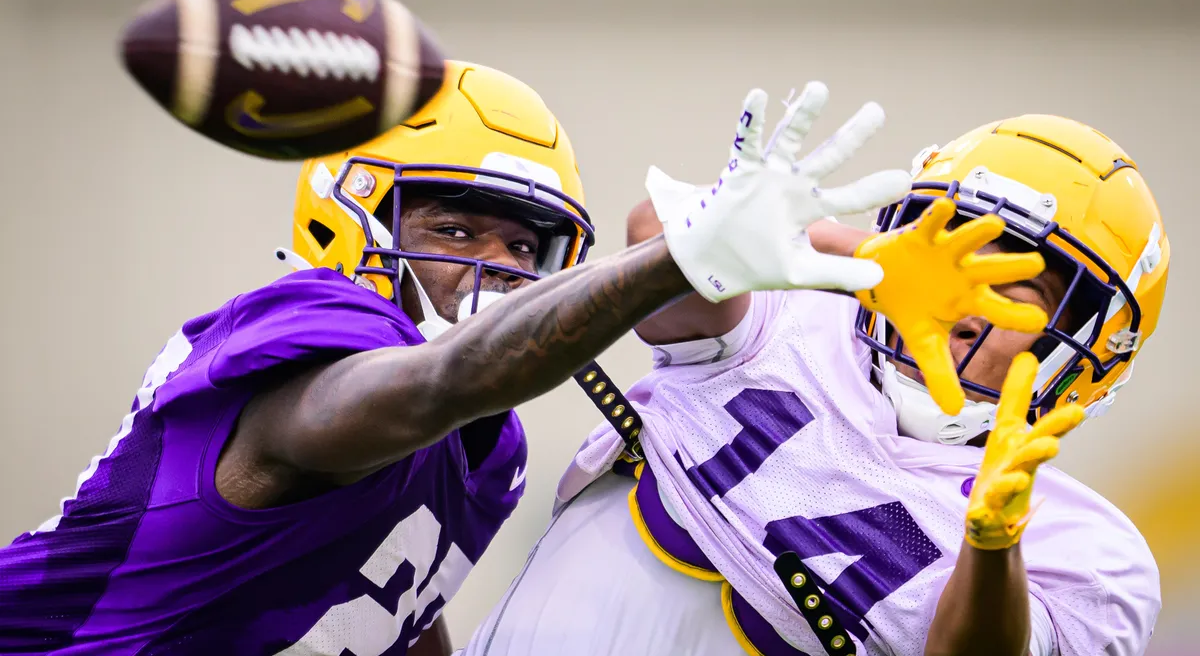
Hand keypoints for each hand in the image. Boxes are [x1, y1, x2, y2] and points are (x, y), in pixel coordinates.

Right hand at [647, 82, 912, 302]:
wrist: (710, 265)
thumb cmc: (756, 265)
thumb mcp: (801, 272)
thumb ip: (838, 274)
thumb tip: (880, 275)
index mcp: (811, 208)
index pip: (850, 196)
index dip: (874, 189)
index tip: (902, 181)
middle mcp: (794, 185)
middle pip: (830, 156)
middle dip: (852, 134)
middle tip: (876, 112)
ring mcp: (768, 175)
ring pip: (789, 139)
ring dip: (803, 115)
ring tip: (819, 89)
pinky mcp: (740, 171)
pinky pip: (746, 141)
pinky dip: (751, 120)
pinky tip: (758, 96)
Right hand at [854, 197, 1049, 413]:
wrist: (878, 282)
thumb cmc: (910, 308)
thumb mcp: (924, 344)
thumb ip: (939, 374)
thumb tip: (953, 411)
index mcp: (969, 300)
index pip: (999, 310)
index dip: (1017, 316)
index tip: (1040, 323)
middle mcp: (964, 273)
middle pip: (993, 271)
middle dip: (1012, 268)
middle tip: (1035, 265)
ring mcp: (945, 252)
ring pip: (967, 241)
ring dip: (979, 233)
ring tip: (994, 225)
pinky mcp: (922, 236)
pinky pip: (932, 223)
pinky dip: (937, 215)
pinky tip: (945, 206)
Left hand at [965, 352, 1085, 549]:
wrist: (991, 520)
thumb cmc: (1004, 469)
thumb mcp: (1009, 429)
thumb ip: (1018, 395)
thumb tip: (1028, 355)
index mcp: (1021, 446)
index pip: (1039, 430)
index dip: (1057, 424)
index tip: (1078, 413)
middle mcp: (1018, 468)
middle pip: (1031, 457)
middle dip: (1041, 449)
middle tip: (1053, 444)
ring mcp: (1004, 493)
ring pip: (1011, 485)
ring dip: (1014, 481)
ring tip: (1018, 479)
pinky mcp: (987, 513)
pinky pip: (984, 513)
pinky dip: (983, 514)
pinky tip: (978, 514)